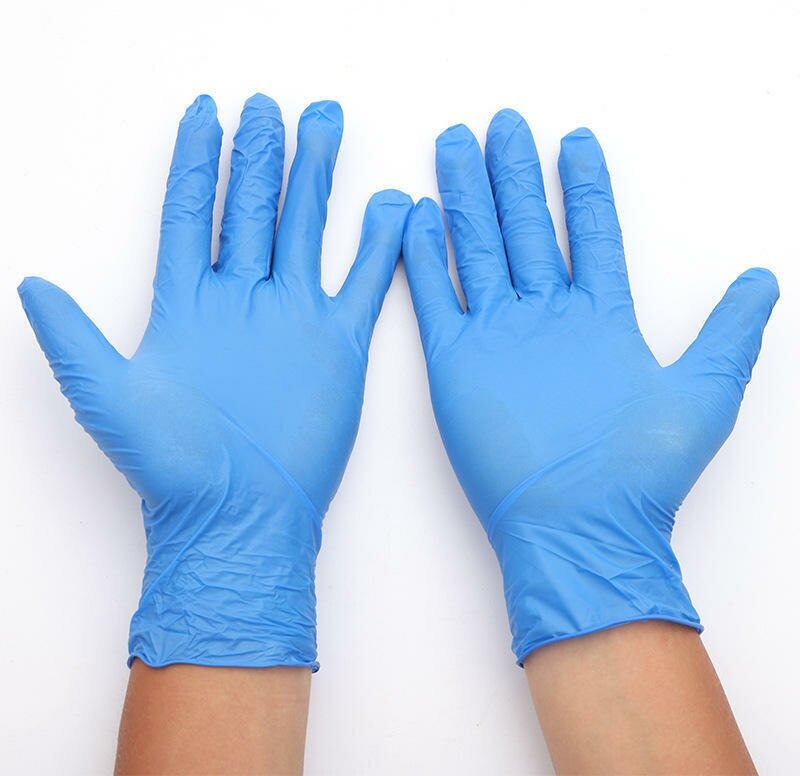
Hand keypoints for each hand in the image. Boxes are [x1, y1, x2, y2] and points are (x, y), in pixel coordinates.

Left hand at [20, 94, 410, 668]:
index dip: (197, 164)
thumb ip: (73, 337)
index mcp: (187, 305)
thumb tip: (28, 282)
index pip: (192, 215)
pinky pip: (362, 283)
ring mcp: (292, 318)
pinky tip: (389, 208)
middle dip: (261, 156)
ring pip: (304, 231)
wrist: (239, 515)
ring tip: (322, 126)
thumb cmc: (172, 468)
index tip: (205, 115)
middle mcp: (241, 302)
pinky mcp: (338, 344)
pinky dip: (378, 246)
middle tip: (271, 109)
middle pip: (251, 210)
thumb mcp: (106, 397)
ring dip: (314, 179)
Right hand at [402, 110, 777, 662]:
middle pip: (527, 227)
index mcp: (599, 318)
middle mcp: (546, 318)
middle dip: (513, 174)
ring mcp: (499, 335)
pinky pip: (437, 298)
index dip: (584, 186)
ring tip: (456, 147)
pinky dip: (425, 257)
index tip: (576, 140)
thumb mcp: (703, 395)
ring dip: (467, 197)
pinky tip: (416, 217)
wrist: (578, 526)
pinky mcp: (457, 363)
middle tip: (502, 125)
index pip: (590, 233)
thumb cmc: (640, 474)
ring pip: (480, 248)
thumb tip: (764, 280)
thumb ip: (731, 333)